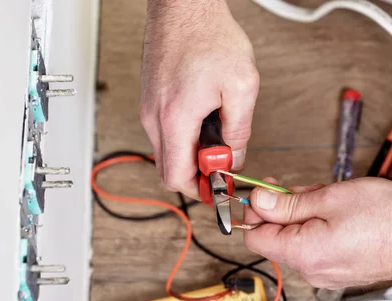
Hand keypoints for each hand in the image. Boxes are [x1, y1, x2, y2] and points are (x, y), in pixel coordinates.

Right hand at [140, 0, 258, 198]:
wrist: (184, 6)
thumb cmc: (208, 36)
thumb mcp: (241, 86)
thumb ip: (239, 131)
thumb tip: (233, 158)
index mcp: (174, 119)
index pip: (177, 177)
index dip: (200, 191)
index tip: (219, 188)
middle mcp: (154, 118)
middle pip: (170, 168)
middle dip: (198, 173)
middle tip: (223, 162)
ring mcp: (149, 108)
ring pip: (168, 151)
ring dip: (193, 152)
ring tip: (217, 133)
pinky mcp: (151, 100)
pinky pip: (165, 132)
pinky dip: (185, 136)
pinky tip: (205, 119)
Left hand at [244, 178, 391, 288]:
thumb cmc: (389, 218)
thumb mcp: (330, 198)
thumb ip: (287, 203)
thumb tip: (259, 201)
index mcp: (304, 254)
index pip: (254, 238)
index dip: (254, 212)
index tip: (261, 192)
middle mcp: (312, 271)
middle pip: (276, 238)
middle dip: (281, 209)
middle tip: (298, 188)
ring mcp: (326, 274)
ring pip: (296, 240)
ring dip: (302, 215)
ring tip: (326, 198)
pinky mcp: (339, 271)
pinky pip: (314, 247)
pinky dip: (317, 228)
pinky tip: (336, 213)